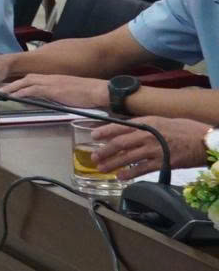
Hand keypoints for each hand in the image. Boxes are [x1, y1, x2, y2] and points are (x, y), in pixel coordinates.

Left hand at [0, 73, 110, 109]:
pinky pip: (33, 90)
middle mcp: (50, 78)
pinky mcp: (53, 89)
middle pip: (25, 78)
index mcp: (54, 78)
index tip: (9, 87)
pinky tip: (13, 96)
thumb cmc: (89, 94)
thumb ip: (59, 95)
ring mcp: (51, 82)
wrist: (99, 91)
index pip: (32, 78)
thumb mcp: (70, 93)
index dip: (20, 82)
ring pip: (25, 82)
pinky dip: (21, 92)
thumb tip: (54, 101)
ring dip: (12, 88)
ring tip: (0, 93)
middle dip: (11, 84)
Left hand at [88, 116, 211, 179]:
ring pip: (127, 157)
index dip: (105, 131)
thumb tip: (129, 129)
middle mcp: (147, 135)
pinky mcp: (162, 163)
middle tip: (93, 157)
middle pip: (119, 143)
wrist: (204, 141)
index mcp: (147, 122)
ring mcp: (154, 150)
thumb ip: (145, 125)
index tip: (93, 136)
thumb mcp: (162, 121)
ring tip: (102, 168)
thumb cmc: (185, 129)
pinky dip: (129, 173)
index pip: (120, 126)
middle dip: (104, 151)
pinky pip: (141, 169)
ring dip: (112, 163)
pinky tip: (120, 176)